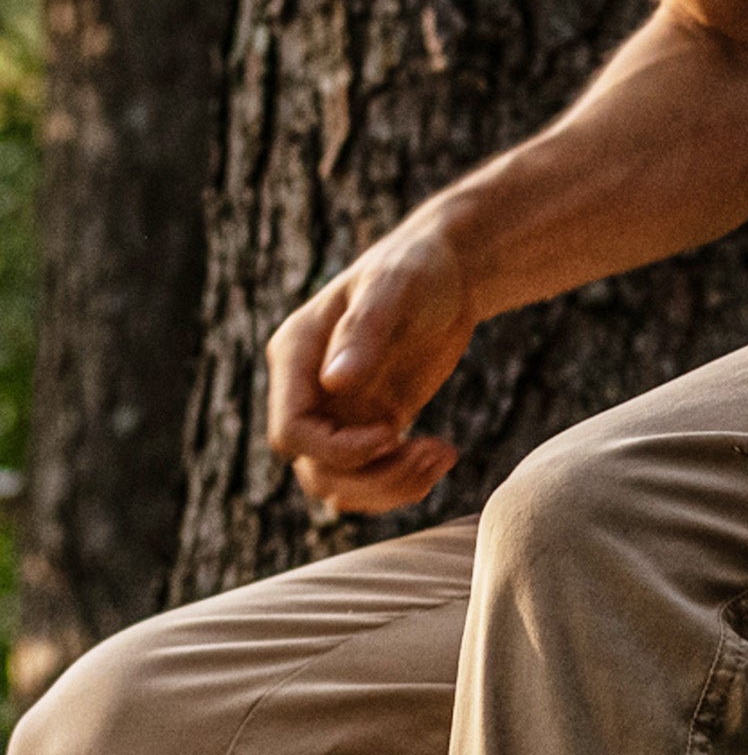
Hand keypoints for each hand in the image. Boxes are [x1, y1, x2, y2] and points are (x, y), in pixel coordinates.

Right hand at [265, 216, 475, 513]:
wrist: (449, 272)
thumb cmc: (417, 267)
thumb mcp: (394, 289)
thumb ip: (363, 331)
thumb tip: (334, 383)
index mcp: (297, 354)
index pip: (292, 430)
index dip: (336, 449)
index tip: (392, 433)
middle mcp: (309, 389)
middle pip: (314, 469)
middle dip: (371, 476)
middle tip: (431, 453)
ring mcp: (338, 411)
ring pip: (340, 484)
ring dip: (390, 486)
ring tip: (442, 456)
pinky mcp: (370, 424)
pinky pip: (370, 477)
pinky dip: (403, 482)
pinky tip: (443, 456)